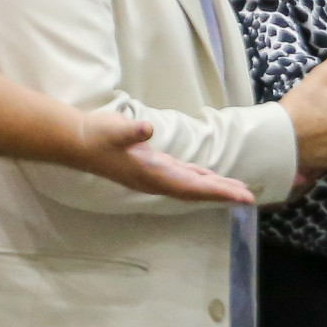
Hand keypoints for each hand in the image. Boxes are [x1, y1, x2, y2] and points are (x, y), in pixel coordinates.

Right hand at [71, 110, 255, 203]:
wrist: (77, 141)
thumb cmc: (96, 135)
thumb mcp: (113, 130)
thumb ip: (130, 131)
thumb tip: (147, 128)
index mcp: (152, 174)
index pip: (191, 187)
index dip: (217, 192)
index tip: (240, 197)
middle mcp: (156, 179)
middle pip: (196, 190)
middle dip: (222, 193)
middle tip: (250, 198)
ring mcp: (154, 174)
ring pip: (191, 184)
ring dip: (214, 187)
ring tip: (237, 190)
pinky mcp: (152, 165)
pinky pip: (182, 176)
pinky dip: (199, 178)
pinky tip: (209, 177)